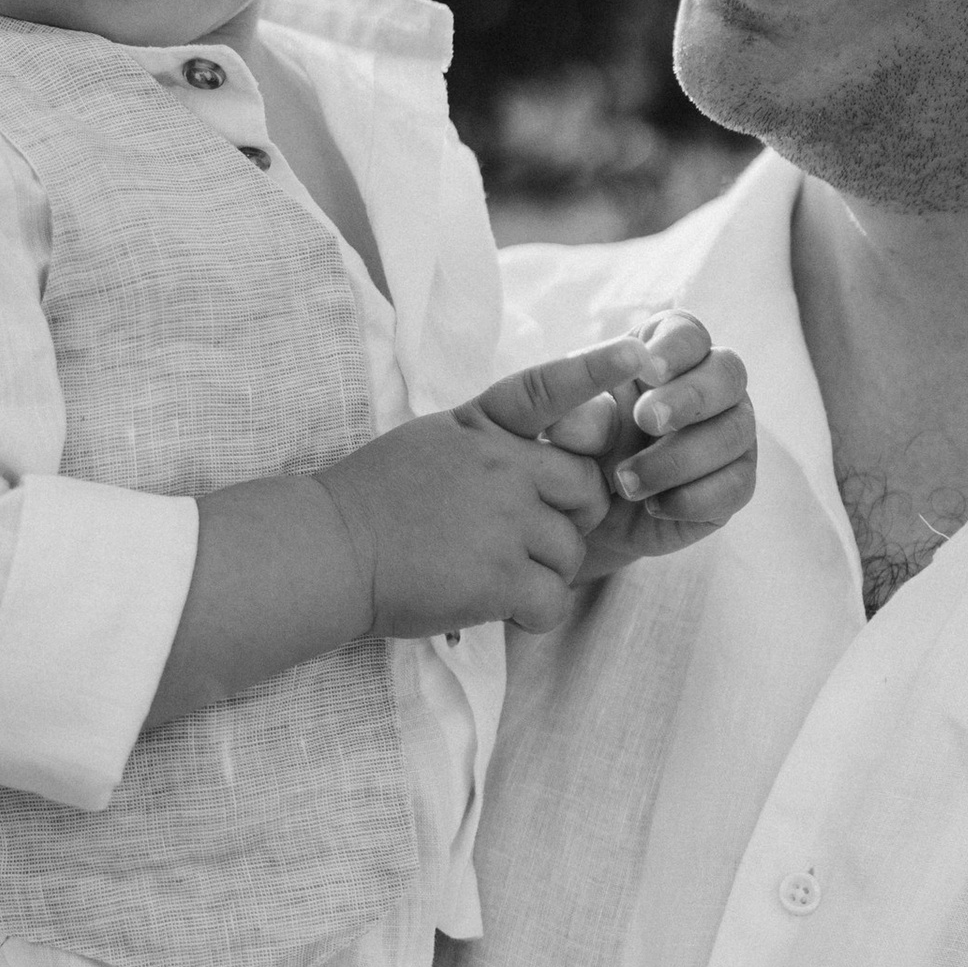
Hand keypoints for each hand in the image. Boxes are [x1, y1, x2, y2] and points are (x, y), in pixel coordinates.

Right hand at [313, 345, 624, 637]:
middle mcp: (502, 465)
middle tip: (526, 542)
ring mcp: (504, 521)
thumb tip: (536, 463)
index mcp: (483, 426)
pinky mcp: (499, 577)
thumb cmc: (372, 502)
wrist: (328, 552)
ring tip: (492, 578)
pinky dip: (533, 615)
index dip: (598, 367)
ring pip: (571, 552)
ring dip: (544, 574)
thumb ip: (487, 442)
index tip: (640, 351)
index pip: (550, 388)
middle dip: (571, 520)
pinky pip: (554, 600)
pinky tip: (497, 609)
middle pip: (587, 489)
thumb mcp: (430, 442)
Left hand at [516, 312, 754, 574]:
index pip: (689, 333)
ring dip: (681, 457)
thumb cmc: (575, 450)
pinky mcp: (733, 483)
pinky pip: (737, 485)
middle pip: (729, 373)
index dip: (676, 348)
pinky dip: (696, 497)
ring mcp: (728, 434)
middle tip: (646, 421)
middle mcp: (709, 387)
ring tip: (627, 481)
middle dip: (690, 397)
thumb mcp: (561, 429)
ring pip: (735, 432)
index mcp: (667, 354)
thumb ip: (572, 415)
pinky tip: (656, 506)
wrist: (584, 513)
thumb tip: (582, 413)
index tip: (649, 369)